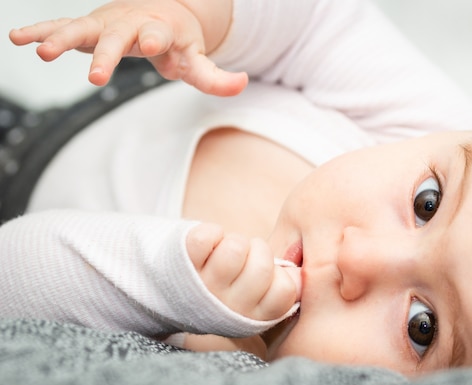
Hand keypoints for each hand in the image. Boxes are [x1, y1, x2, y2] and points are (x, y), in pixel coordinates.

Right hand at [8, 0, 247, 95]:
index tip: (156, 44)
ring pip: (82, 29)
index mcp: (161, 30)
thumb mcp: (198, 58)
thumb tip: (243, 82)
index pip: (160, 34)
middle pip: (117, 36)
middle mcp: (130, 23)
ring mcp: (106, 23)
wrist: (160, 10)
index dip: (158, 38)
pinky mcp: (88, 27)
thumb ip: (216, 76)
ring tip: (38, 51)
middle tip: (96, 76)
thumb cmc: (178, 39)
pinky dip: (40, 31)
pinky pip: (60, 27)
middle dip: (107, 54)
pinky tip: (16, 38)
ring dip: (60, 38)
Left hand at [186, 223, 301, 321]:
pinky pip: (207, 236)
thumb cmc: (233, 288)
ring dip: (235, 241)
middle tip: (247, 257)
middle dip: (259, 250)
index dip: (280, 273)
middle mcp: (230, 308)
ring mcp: (204, 288)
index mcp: (255, 317)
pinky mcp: (183, 266)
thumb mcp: (261, 296)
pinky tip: (208, 246)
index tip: (267, 274)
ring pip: (236, 248)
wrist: (179, 294)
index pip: (286, 289)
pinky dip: (211, 232)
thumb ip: (285, 284)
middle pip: (262, 266)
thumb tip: (297, 272)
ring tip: (227, 252)